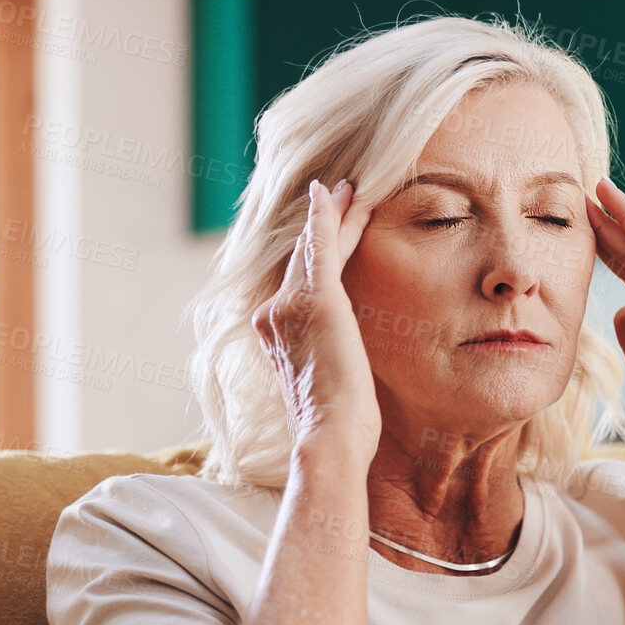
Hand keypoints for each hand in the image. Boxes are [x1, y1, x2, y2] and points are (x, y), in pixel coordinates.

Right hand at [254, 178, 378, 461]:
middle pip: (304, 260)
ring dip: (333, 215)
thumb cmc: (337, 428)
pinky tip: (331, 192)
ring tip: (350, 188)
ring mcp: (290, 305)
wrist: (329, 437)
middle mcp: (274, 315)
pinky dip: (325, 217)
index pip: (300, 284)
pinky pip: (321, 246)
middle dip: (323, 226)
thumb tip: (342, 358)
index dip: (314, 256)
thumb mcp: (328, 388)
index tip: (325, 237)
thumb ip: (327, 360)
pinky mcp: (317, 300)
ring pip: (315, 248)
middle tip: (340, 194)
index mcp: (276, 336)